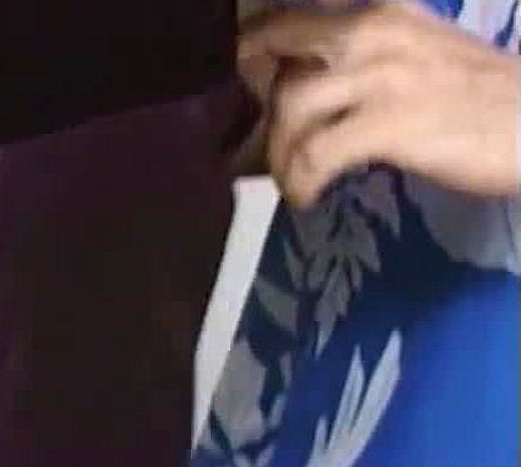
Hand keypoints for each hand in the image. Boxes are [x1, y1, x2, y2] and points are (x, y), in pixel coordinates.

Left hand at [239, 1, 519, 207]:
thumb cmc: (479, 96)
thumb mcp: (417, 50)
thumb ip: (359, 55)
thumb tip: (296, 78)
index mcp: (377, 11)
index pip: (289, 14)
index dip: (252, 41)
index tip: (237, 72)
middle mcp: (372, 31)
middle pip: (275, 52)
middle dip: (255, 97)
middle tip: (260, 138)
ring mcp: (379, 76)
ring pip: (288, 108)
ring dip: (278, 153)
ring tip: (292, 179)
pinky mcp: (387, 124)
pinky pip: (314, 155)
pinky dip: (300, 182)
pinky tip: (307, 197)